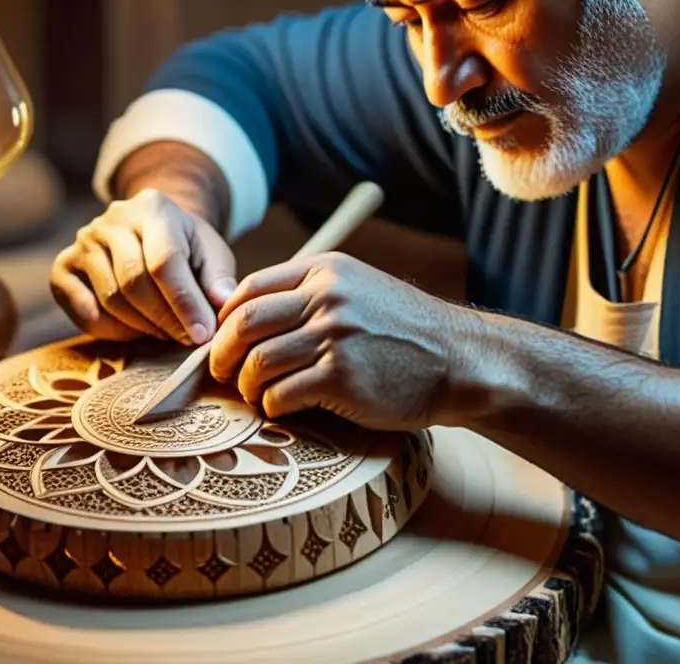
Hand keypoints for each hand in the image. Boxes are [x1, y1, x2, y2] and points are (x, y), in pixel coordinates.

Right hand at [50, 189, 236, 344]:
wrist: (151, 230)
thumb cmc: (187, 247)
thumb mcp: (212, 253)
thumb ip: (219, 277)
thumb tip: (224, 302)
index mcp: (153, 208)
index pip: (165, 261)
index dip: (184, 302)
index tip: (203, 334)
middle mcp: (112, 219)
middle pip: (133, 282)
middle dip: (164, 320)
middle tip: (187, 339)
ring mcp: (83, 241)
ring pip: (110, 299)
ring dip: (141, 327)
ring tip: (166, 332)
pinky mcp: (64, 265)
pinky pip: (83, 309)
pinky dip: (110, 330)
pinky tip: (134, 331)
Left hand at [210, 252, 460, 430]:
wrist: (458, 361)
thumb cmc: (404, 332)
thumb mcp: (360, 290)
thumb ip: (312, 295)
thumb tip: (251, 317)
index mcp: (326, 271)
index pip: (251, 288)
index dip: (226, 318)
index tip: (224, 341)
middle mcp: (326, 298)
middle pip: (245, 324)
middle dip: (222, 353)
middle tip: (222, 373)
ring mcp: (333, 337)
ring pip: (258, 363)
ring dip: (247, 385)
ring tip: (256, 394)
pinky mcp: (341, 378)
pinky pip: (282, 395)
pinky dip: (272, 406)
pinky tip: (282, 409)